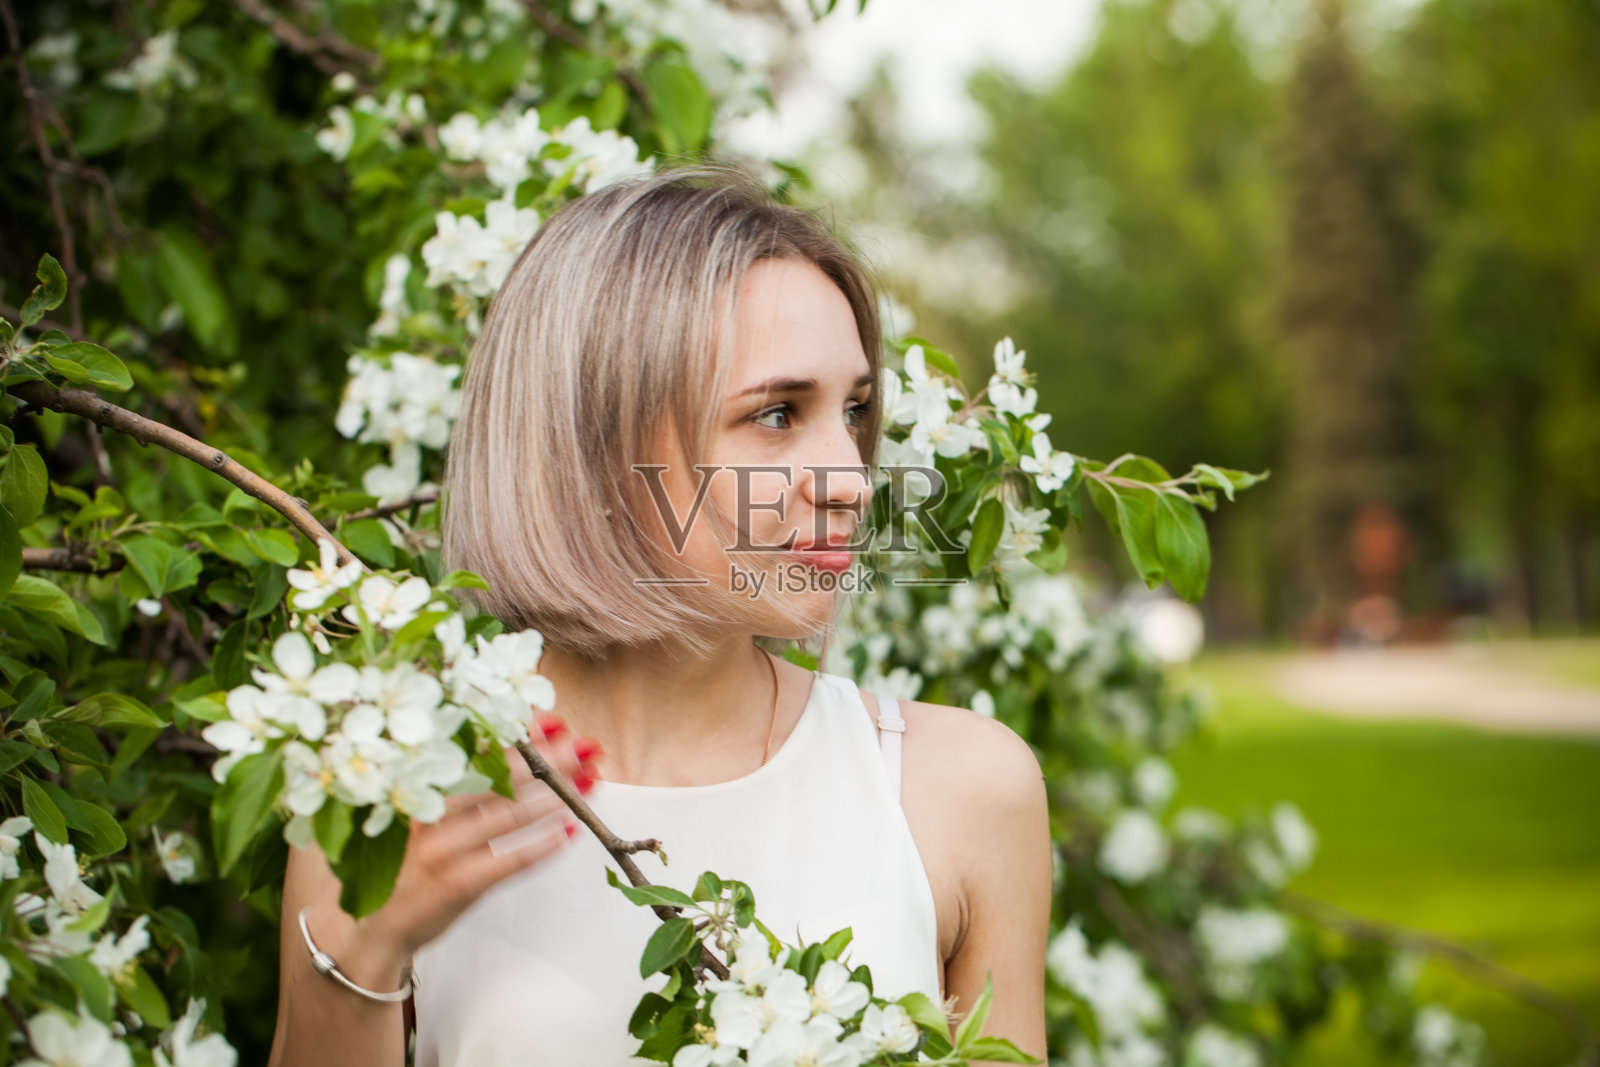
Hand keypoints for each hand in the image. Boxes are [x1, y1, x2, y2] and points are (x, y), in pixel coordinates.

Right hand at [295, 714, 600, 977]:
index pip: (472, 748)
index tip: (553, 721)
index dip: (516, 733)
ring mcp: (438, 849)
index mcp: (413, 785)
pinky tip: (569, 834)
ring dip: (554, 797)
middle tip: (584, 746)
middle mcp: (424, 811)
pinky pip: (507, 862)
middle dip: (546, 759)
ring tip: (589, 782)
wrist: (363, 930)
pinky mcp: (453, 885)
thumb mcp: (418, 815)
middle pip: (496, 776)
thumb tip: (514, 745)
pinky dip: (541, 846)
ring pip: (507, 814)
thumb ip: (458, 784)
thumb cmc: (398, 863)